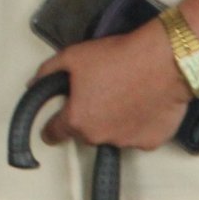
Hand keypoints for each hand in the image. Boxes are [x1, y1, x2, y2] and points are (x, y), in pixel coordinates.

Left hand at [34, 23, 189, 152]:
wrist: (163, 62)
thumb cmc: (118, 58)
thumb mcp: (72, 57)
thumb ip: (48, 72)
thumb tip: (35, 84)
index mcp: (77, 119)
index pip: (54, 134)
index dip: (50, 129)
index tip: (51, 130)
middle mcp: (100, 137)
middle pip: (85, 132)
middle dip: (88, 117)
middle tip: (98, 94)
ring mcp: (127, 142)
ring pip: (113, 135)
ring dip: (114, 121)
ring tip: (124, 94)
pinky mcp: (151, 142)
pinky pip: (139, 136)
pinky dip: (138, 124)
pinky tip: (143, 103)